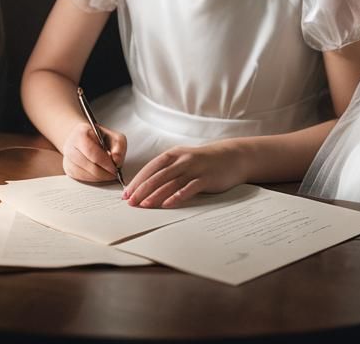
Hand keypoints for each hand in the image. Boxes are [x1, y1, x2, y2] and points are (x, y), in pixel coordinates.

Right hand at [61, 121, 126, 182]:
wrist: (83, 138)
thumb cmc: (99, 137)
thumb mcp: (113, 136)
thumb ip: (119, 146)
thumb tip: (116, 160)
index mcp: (80, 134)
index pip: (92, 151)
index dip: (105, 162)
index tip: (115, 168)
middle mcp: (70, 146)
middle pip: (88, 165)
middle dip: (104, 172)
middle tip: (114, 174)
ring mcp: (67, 159)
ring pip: (84, 174)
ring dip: (99, 177)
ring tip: (108, 174)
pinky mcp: (68, 170)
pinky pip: (81, 179)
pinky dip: (93, 179)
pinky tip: (100, 174)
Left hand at [122, 141, 247, 207]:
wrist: (232, 156)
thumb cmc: (204, 161)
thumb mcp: (184, 160)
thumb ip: (168, 170)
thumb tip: (146, 187)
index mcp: (174, 154)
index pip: (151, 168)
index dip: (137, 181)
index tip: (126, 195)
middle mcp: (183, 159)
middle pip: (158, 176)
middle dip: (142, 189)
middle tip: (130, 203)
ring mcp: (195, 168)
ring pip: (171, 182)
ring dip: (156, 194)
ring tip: (144, 205)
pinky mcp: (206, 178)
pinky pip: (190, 187)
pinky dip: (178, 196)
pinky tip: (169, 204)